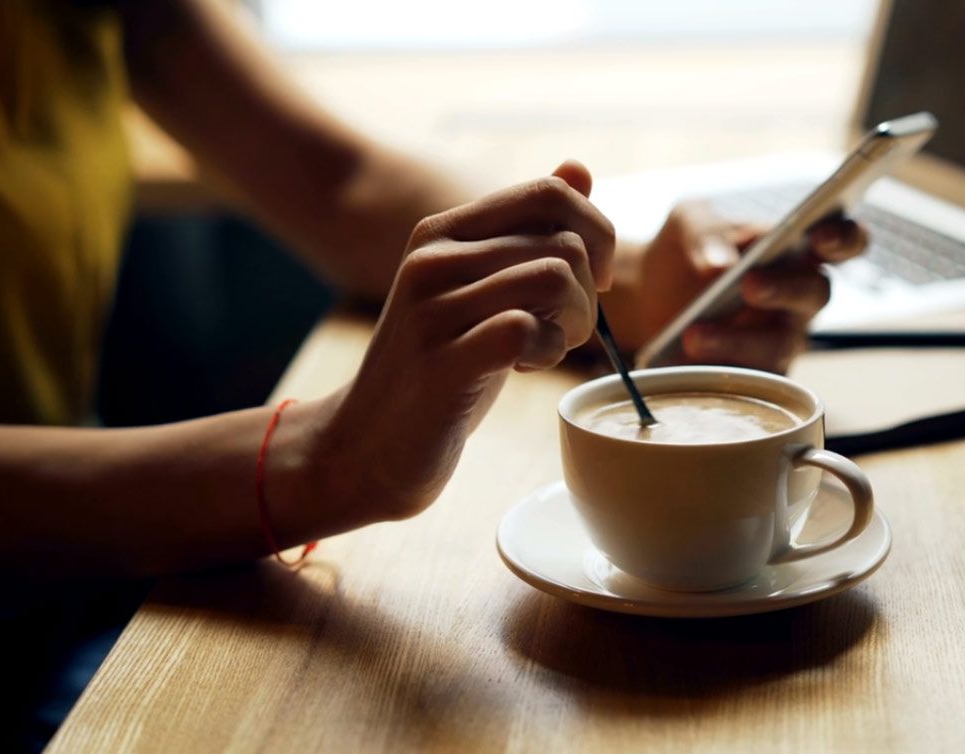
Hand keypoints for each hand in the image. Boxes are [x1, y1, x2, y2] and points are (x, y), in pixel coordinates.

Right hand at [305, 161, 614, 525]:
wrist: (367, 445)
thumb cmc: (439, 367)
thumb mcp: (483, 290)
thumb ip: (526, 233)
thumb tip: (579, 168)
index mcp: (443, 232)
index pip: (549, 192)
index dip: (597, 233)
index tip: (595, 280)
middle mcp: (432, 258)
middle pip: (564, 243)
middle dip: (588, 294)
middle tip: (559, 333)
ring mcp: (431, 309)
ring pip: (553, 279)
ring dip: (572, 323)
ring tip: (543, 350)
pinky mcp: (440, 363)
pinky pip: (524, 329)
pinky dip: (546, 352)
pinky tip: (523, 368)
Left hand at [601, 200, 866, 372]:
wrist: (650, 294)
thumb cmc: (686, 250)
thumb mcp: (688, 225)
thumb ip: (705, 234)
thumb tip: (719, 266)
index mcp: (798, 249)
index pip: (844, 242)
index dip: (843, 238)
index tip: (820, 234)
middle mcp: (800, 296)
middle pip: (816, 293)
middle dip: (785, 289)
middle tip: (749, 284)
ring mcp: (782, 339)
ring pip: (779, 345)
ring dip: (738, 341)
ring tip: (693, 335)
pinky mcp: (757, 377)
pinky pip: (751, 383)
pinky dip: (719, 372)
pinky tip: (687, 365)